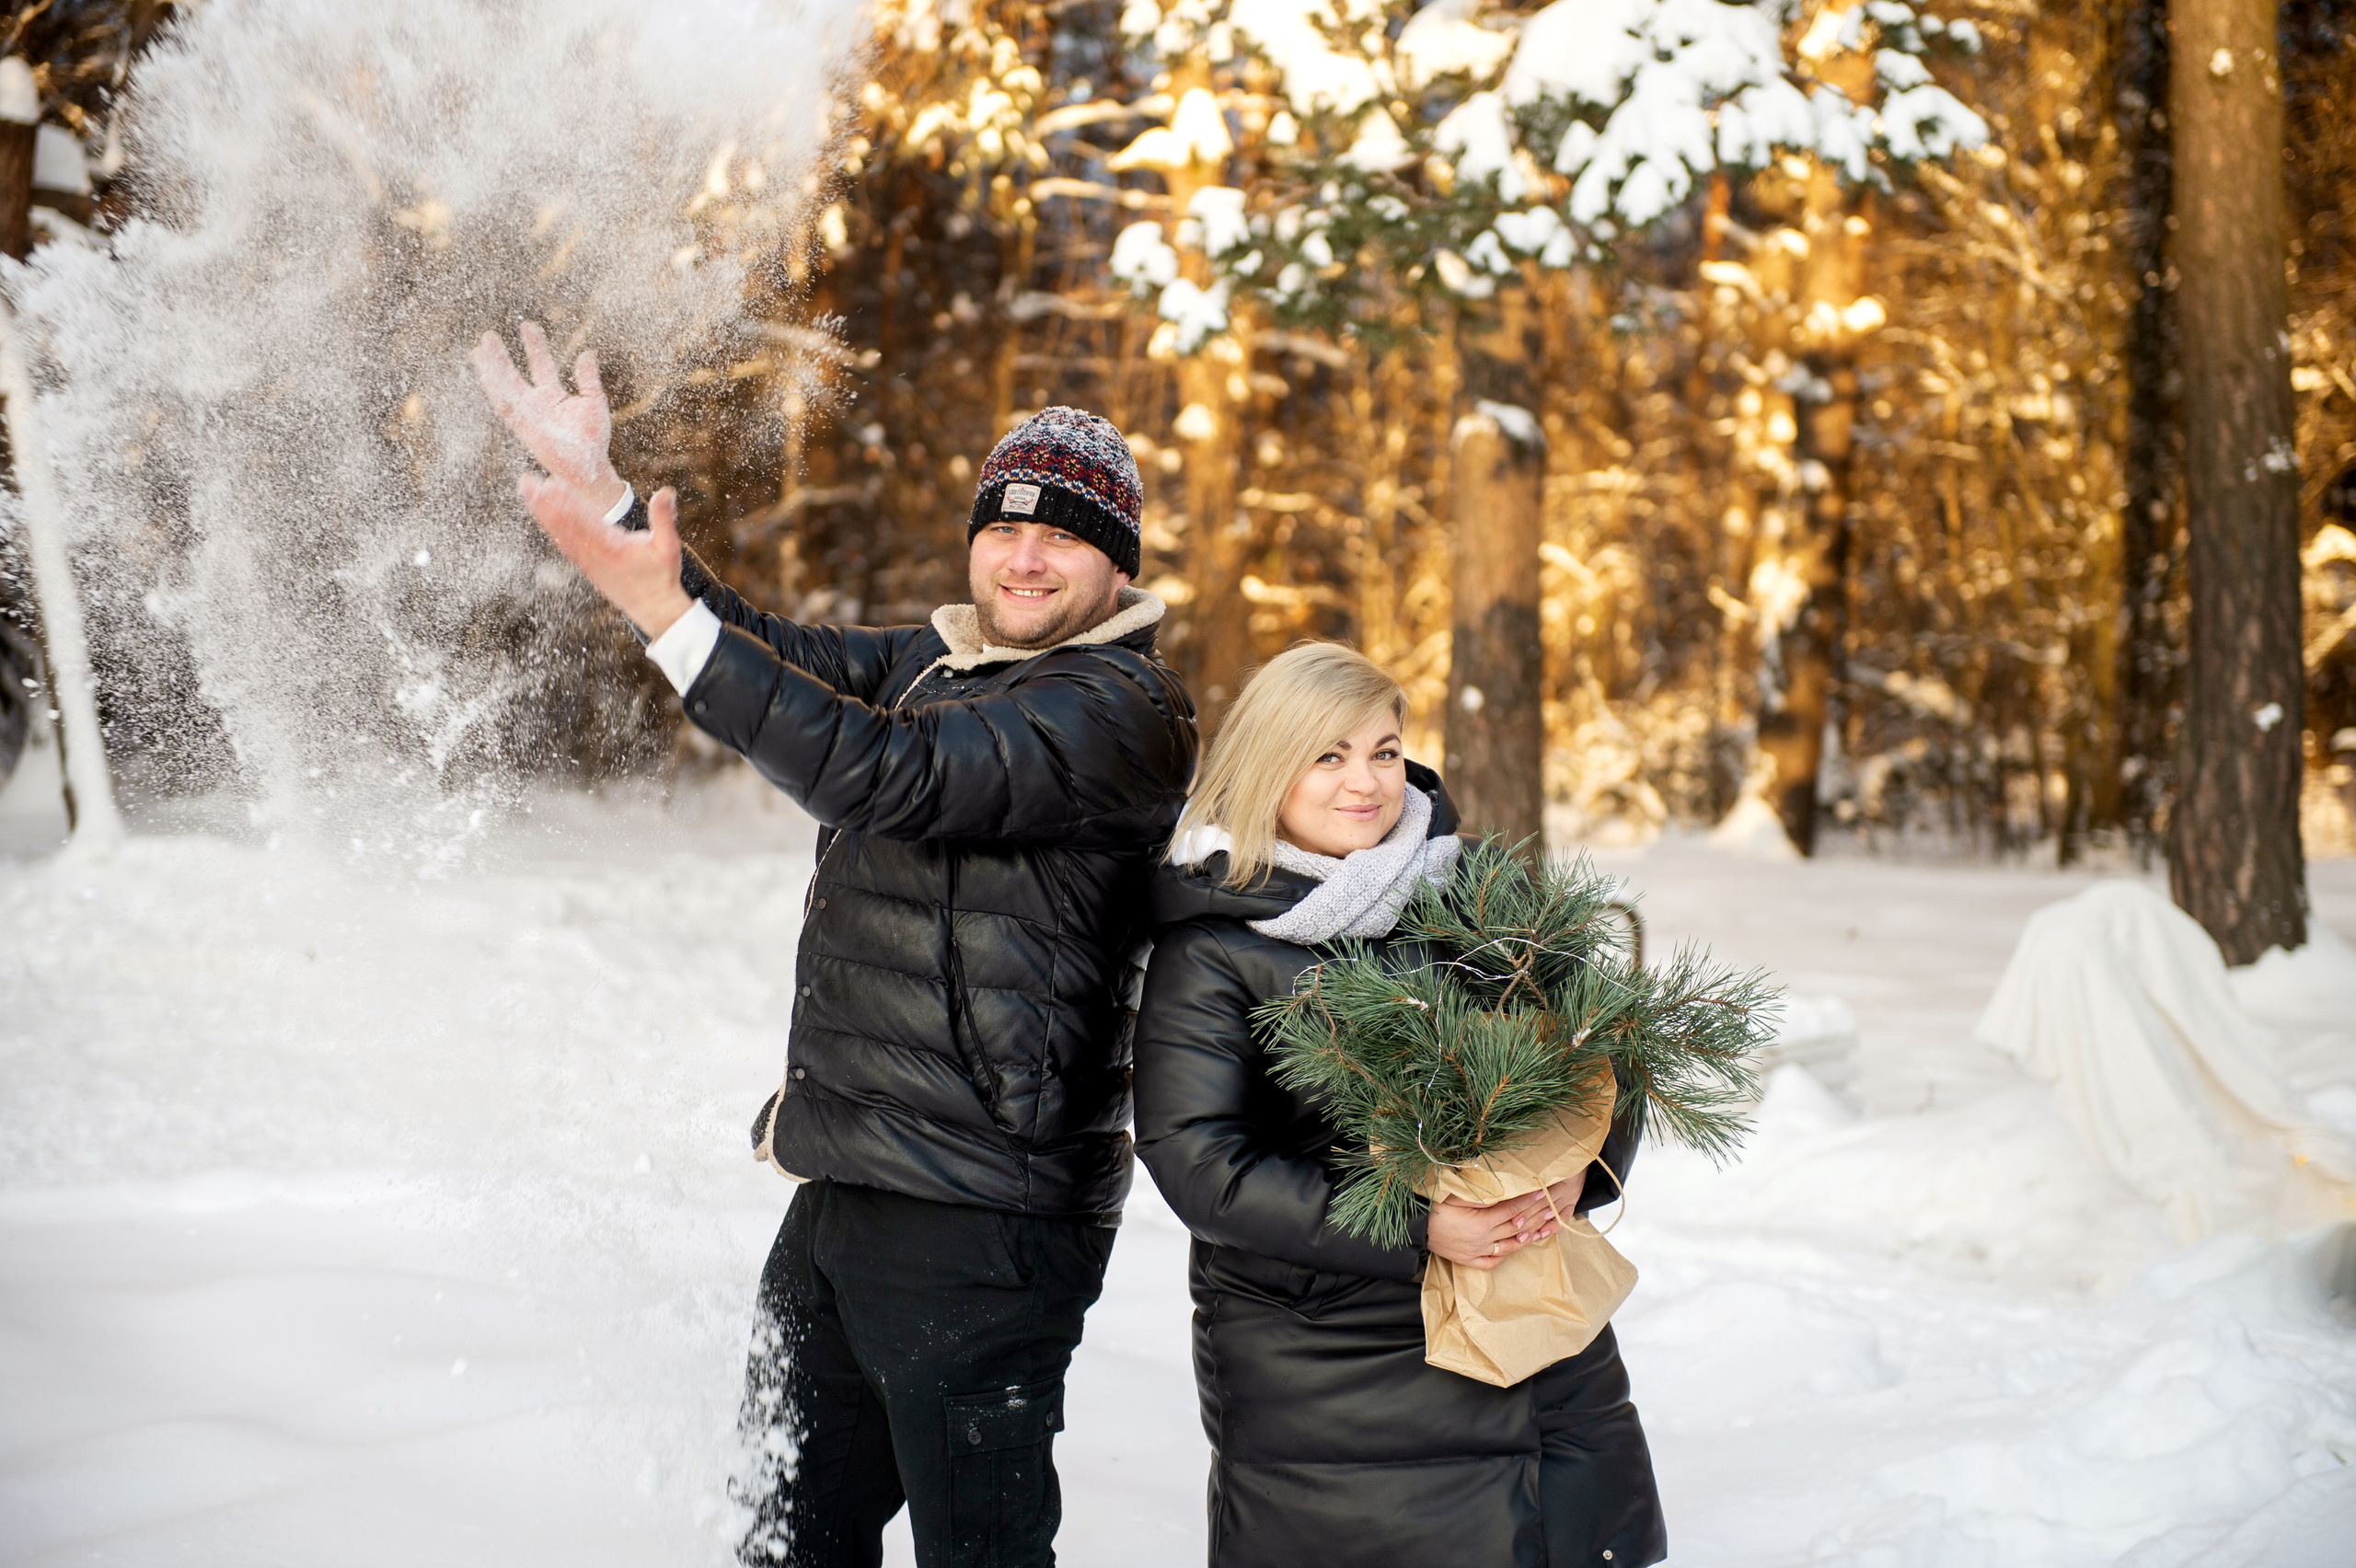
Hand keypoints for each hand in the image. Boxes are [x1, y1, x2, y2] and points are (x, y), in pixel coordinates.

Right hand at [471, 319, 628, 514]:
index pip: (540, 365)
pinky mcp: (523, 429)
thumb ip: (588, 378)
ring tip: (479, 349)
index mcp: (552, 396)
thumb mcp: (594, 402)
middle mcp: (535, 404)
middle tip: (488, 335)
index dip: (535, 346)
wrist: (590, 468)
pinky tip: (485, 374)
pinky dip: (495, 391)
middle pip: (513, 375)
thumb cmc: (593, 439)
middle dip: (501, 357)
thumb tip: (588, 353)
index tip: (528, 324)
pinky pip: (505, 407)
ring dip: (491, 370)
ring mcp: (528, 416)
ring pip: (504, 389)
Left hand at [516, 475, 693, 639]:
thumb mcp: (668, 546)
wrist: (654, 610)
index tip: (552, 484)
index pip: (586, 521)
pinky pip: (565, 545)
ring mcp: (588, 564)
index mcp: (614, 548)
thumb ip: (664, 518)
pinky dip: (551, 528)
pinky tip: (541, 514)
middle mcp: (595, 557)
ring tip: (527, 491)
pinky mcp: (586, 568)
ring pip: (560, 534)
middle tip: (526, 482)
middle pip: (565, 527)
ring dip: (542, 513)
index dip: (567, 503)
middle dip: (544, 504)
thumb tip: (666, 491)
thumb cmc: (661, 576)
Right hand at [1424, 1186, 1564, 1271]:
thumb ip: (1481, 1195)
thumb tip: (1503, 1189)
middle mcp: (1483, 1239)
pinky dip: (1503, 1256)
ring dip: (1525, 1238)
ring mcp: (1476, 1251)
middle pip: (1515, 1227)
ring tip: (1539, 1230)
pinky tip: (1511, 1248)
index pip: (1512, 1210)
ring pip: (1508, 1246)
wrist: (1414, 1227)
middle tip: (1550, 1208)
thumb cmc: (1434, 1206)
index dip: (1528, 1200)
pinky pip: (1490, 1262)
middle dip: (1534, 1217)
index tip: (1542, 1192)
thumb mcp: (1457, 1195)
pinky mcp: (1467, 1259)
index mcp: (1482, 1222)